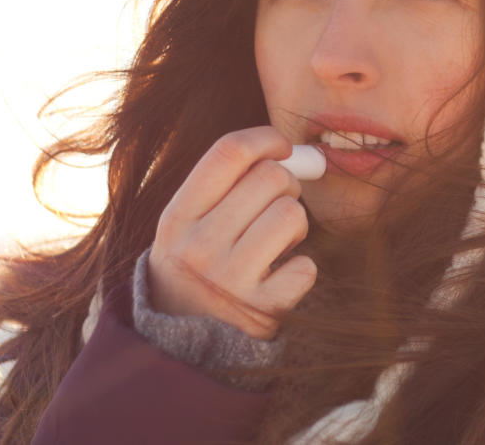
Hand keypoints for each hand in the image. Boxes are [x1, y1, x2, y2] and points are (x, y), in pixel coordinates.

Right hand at [148, 127, 317, 338]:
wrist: (181, 346)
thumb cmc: (199, 264)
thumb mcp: (189, 223)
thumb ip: (227, 183)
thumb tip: (290, 149)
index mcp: (178, 216)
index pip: (229, 152)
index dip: (266, 138)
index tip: (282, 146)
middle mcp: (198, 246)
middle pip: (270, 177)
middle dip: (286, 184)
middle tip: (277, 204)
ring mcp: (228, 280)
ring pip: (292, 215)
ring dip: (296, 224)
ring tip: (277, 242)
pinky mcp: (259, 309)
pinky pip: (306, 267)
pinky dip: (301, 269)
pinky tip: (280, 276)